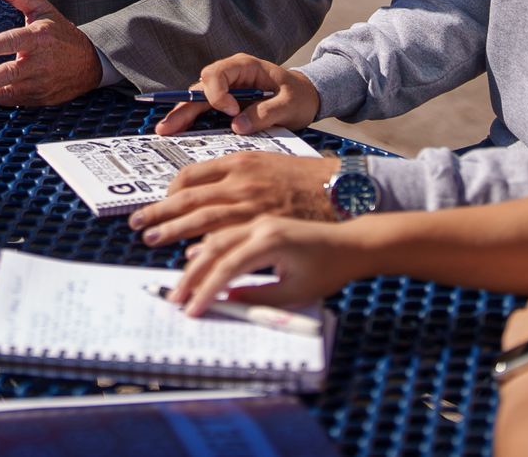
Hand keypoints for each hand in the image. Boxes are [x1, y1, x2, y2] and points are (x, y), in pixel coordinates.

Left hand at [0, 0, 99, 107]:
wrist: (90, 62)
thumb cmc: (60, 33)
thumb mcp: (42, 8)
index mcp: (38, 37)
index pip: (14, 41)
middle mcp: (39, 62)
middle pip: (12, 73)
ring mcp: (40, 82)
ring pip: (10, 91)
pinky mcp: (39, 98)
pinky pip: (15, 101)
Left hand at [130, 151, 338, 244]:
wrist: (342, 190)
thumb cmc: (304, 178)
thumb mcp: (265, 163)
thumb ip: (235, 175)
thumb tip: (205, 193)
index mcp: (238, 163)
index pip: (191, 177)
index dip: (170, 192)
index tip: (159, 203)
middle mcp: (240, 182)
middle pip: (188, 199)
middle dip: (159, 212)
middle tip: (137, 224)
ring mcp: (252, 207)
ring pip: (202, 221)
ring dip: (173, 232)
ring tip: (152, 240)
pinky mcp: (265, 229)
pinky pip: (228, 240)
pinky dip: (207, 248)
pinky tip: (192, 256)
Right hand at [153, 52, 320, 135]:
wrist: (307, 98)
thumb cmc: (300, 96)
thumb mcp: (290, 104)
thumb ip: (266, 113)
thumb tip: (238, 126)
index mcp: (244, 66)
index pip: (216, 74)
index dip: (217, 94)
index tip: (231, 112)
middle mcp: (229, 75)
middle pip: (199, 88)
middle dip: (184, 107)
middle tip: (168, 127)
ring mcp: (225, 89)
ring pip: (196, 100)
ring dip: (182, 115)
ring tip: (165, 130)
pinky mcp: (224, 104)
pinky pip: (204, 111)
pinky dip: (191, 121)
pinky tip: (178, 133)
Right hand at [167, 215, 361, 316]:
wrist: (353, 242)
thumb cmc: (330, 269)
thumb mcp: (297, 291)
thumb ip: (260, 296)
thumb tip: (226, 301)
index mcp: (270, 241)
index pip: (227, 267)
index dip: (206, 290)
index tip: (192, 309)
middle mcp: (259, 224)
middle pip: (213, 247)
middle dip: (191, 274)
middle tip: (174, 296)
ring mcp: (258, 218)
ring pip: (215, 234)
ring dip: (193, 256)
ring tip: (179, 279)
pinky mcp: (260, 220)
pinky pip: (226, 228)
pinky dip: (208, 243)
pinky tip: (195, 254)